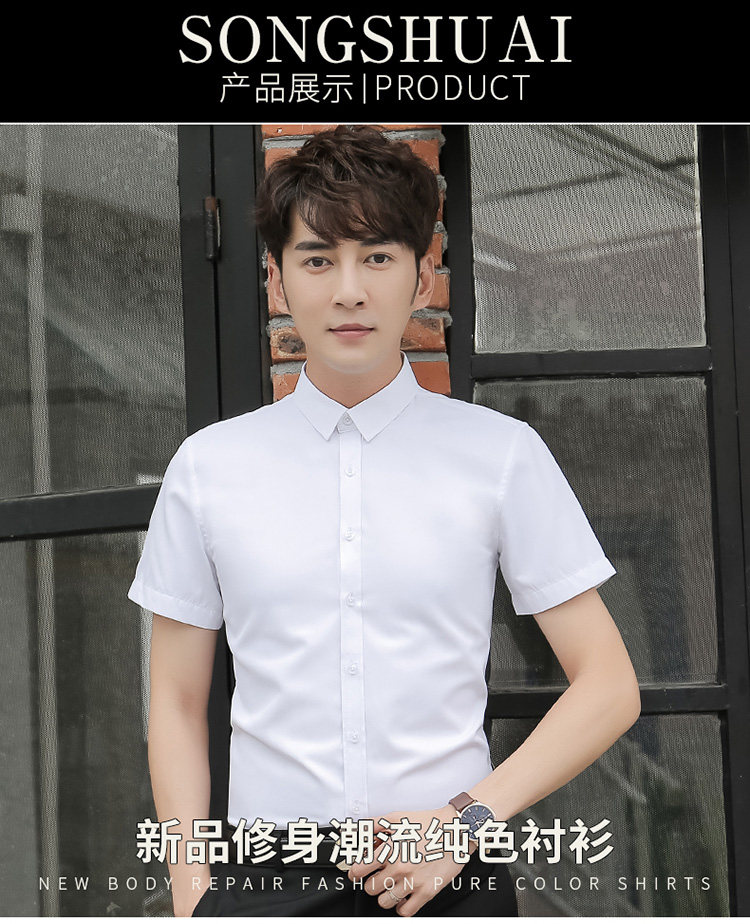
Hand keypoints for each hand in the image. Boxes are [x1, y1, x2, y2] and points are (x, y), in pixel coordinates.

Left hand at [347, 805, 475, 916]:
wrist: (454, 830)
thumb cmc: (428, 824)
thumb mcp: (397, 818)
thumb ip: (373, 826)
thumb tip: (358, 832)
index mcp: (390, 850)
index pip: (359, 871)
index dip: (355, 872)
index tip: (357, 872)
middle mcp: (399, 868)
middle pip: (370, 888)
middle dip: (371, 882)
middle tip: (378, 876)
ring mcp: (413, 882)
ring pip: (384, 902)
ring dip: (385, 895)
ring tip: (390, 886)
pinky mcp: (427, 892)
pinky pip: (405, 911)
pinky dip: (401, 907)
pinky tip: (403, 896)